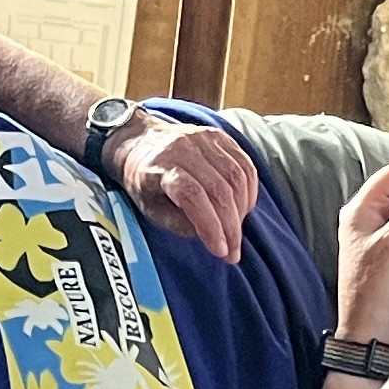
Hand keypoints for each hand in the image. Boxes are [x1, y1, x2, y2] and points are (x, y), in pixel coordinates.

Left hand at [111, 115, 262, 261]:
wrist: (139, 143)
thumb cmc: (145, 183)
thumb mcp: (151, 210)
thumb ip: (180, 223)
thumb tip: (214, 235)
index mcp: (160, 167)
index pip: (192, 195)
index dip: (210, 225)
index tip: (220, 251)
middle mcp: (182, 148)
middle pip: (219, 189)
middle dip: (231, 227)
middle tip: (233, 252)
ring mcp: (203, 138)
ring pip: (237, 178)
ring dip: (242, 212)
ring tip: (235, 232)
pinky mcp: (219, 136)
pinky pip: (245, 166)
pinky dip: (249, 193)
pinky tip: (242, 209)